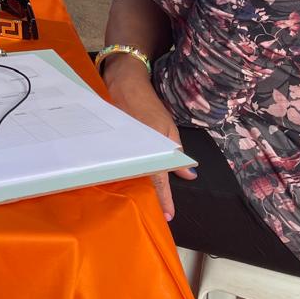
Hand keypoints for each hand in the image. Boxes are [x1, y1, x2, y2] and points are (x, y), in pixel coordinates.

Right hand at [102, 56, 194, 220]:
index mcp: (153, 144)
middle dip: (151, 196)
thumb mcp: (168, 126)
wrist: (122, 83)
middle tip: (158, 211)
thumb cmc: (147, 104)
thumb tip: (189, 174)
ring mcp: (121, 146)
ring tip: (143, 201)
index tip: (169, 215)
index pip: (159, 176)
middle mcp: (136, 148)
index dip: (165, 197)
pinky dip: (125, 172)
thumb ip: (177, 151)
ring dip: (137, 187)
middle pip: (142, 178)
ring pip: (129, 172)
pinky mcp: (110, 145)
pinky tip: (126, 181)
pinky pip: (119, 163)